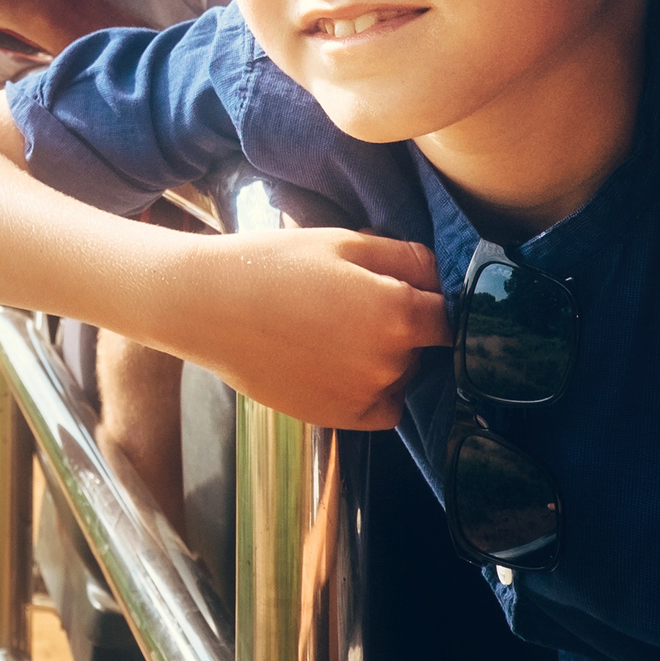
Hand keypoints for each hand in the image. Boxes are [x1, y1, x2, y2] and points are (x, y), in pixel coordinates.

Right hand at [173, 227, 450, 429]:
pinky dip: (371, 389)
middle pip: (425, 347)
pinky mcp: (340, 418)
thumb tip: (441, 275)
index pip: (451, 315)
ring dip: (387, 357)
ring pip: (402, 376)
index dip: (435, 301)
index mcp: (399, 312)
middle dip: (406, 326)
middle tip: (359, 304)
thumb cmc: (273, 264)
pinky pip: (381, 406)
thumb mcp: (343, 241)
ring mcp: (365, 395)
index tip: (416, 293)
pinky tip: (336, 362)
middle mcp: (391, 361)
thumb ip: (405, 256)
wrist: (208, 307)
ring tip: (337, 331)